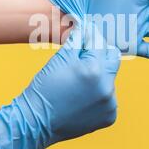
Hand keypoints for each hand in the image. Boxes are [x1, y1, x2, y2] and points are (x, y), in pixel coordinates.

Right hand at [0, 24, 119, 148]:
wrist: (36, 122)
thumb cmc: (45, 89)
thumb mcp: (60, 59)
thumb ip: (77, 40)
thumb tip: (85, 27)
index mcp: (95, 71)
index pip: (100, 43)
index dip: (90, 37)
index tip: (84, 34)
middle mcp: (107, 88)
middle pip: (113, 59)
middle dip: (100, 54)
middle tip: (84, 56)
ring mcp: (110, 104)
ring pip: (111, 79)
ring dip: (99, 76)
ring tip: (78, 83)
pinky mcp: (109, 117)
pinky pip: (109, 98)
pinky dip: (99, 95)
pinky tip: (82, 98)